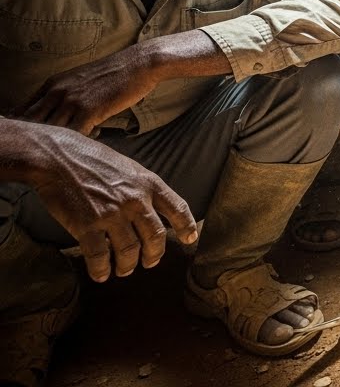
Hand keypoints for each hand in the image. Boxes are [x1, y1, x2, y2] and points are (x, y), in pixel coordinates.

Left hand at [15, 47, 160, 135]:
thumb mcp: (80, 79)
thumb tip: (56, 115)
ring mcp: (71, 101)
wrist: (137, 64)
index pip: (24, 110)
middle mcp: (56, 92)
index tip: (37, 135)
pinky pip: (73, 135)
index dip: (26, 126)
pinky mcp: (88, 110)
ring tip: (78, 140)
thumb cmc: (113, 73)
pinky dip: (81, 140)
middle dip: (38, 136)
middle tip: (53, 144)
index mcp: (52, 84)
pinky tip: (97, 132)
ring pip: (51, 131)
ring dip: (62, 141)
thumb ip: (64, 94)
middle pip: (31, 123)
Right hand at [22, 122, 197, 281]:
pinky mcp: (88, 226)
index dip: (187, 226)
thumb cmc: (91, 159)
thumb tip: (150, 209)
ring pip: (130, 250)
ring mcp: (113, 214)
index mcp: (149, 183)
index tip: (190, 239)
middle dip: (155, 254)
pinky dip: (101, 269)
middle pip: (156, 236)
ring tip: (124, 270)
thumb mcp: (128, 167)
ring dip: (128, 265)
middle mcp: (136, 200)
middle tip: (150, 262)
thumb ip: (142, 188)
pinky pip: (100, 256)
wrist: (57, 157)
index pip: (178, 208)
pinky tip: (100, 274)